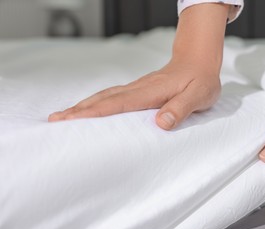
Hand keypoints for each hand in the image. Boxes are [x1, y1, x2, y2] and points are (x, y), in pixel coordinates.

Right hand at [48, 59, 220, 129]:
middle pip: (104, 98)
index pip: (118, 103)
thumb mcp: (199, 95)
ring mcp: (137, 88)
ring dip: (83, 106)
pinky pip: (113, 97)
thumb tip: (161, 122)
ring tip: (63, 116)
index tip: (72, 120)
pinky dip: (96, 104)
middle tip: (55, 120)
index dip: (95, 112)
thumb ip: (181, 108)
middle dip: (79, 110)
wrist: (198, 61)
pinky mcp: (138, 90)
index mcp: (151, 91)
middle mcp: (139, 88)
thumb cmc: (201, 80)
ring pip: (105, 96)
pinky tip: (89, 109)